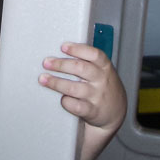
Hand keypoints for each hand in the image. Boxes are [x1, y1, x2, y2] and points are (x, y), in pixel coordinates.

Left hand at [40, 42, 126, 159]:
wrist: (116, 112)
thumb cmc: (102, 86)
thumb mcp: (101, 70)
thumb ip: (87, 60)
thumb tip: (60, 49)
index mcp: (104, 66)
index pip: (94, 54)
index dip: (78, 49)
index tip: (63, 47)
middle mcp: (101, 80)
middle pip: (81, 68)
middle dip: (61, 65)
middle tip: (46, 62)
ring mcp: (97, 96)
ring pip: (74, 88)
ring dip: (56, 82)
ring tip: (43, 79)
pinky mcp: (92, 111)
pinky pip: (76, 106)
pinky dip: (66, 102)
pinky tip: (61, 98)